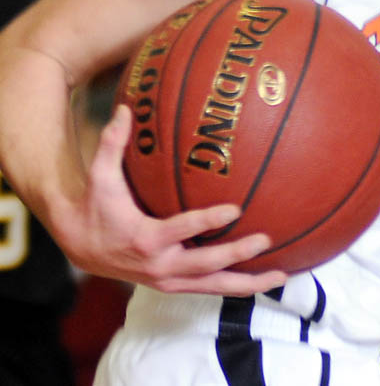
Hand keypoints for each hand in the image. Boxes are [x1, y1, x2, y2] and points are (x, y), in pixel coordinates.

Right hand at [53, 105, 287, 294]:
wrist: (80, 246)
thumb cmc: (96, 205)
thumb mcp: (100, 175)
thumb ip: (112, 143)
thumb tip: (125, 108)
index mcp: (146, 238)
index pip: (182, 229)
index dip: (208, 221)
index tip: (236, 209)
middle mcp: (160, 265)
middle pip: (205, 264)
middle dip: (236, 253)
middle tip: (265, 239)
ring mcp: (168, 279)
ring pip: (213, 286)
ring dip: (247, 282)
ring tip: (281, 274)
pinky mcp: (174, 284)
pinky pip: (209, 288)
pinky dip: (236, 285)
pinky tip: (264, 277)